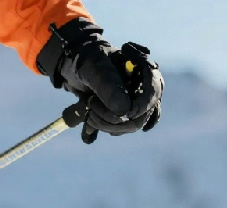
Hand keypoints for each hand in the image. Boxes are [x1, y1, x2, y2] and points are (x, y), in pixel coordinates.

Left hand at [36, 19, 163, 144]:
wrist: (72, 63)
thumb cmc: (86, 59)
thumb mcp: (94, 68)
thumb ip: (108, 86)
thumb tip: (124, 112)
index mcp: (144, 71)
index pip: (154, 92)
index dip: (141, 105)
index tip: (123, 112)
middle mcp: (143, 88)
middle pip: (141, 115)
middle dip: (114, 118)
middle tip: (91, 104)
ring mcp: (133, 102)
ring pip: (129, 126)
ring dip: (105, 123)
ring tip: (87, 108)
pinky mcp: (120, 113)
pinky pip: (118, 129)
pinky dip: (102, 128)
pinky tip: (89, 125)